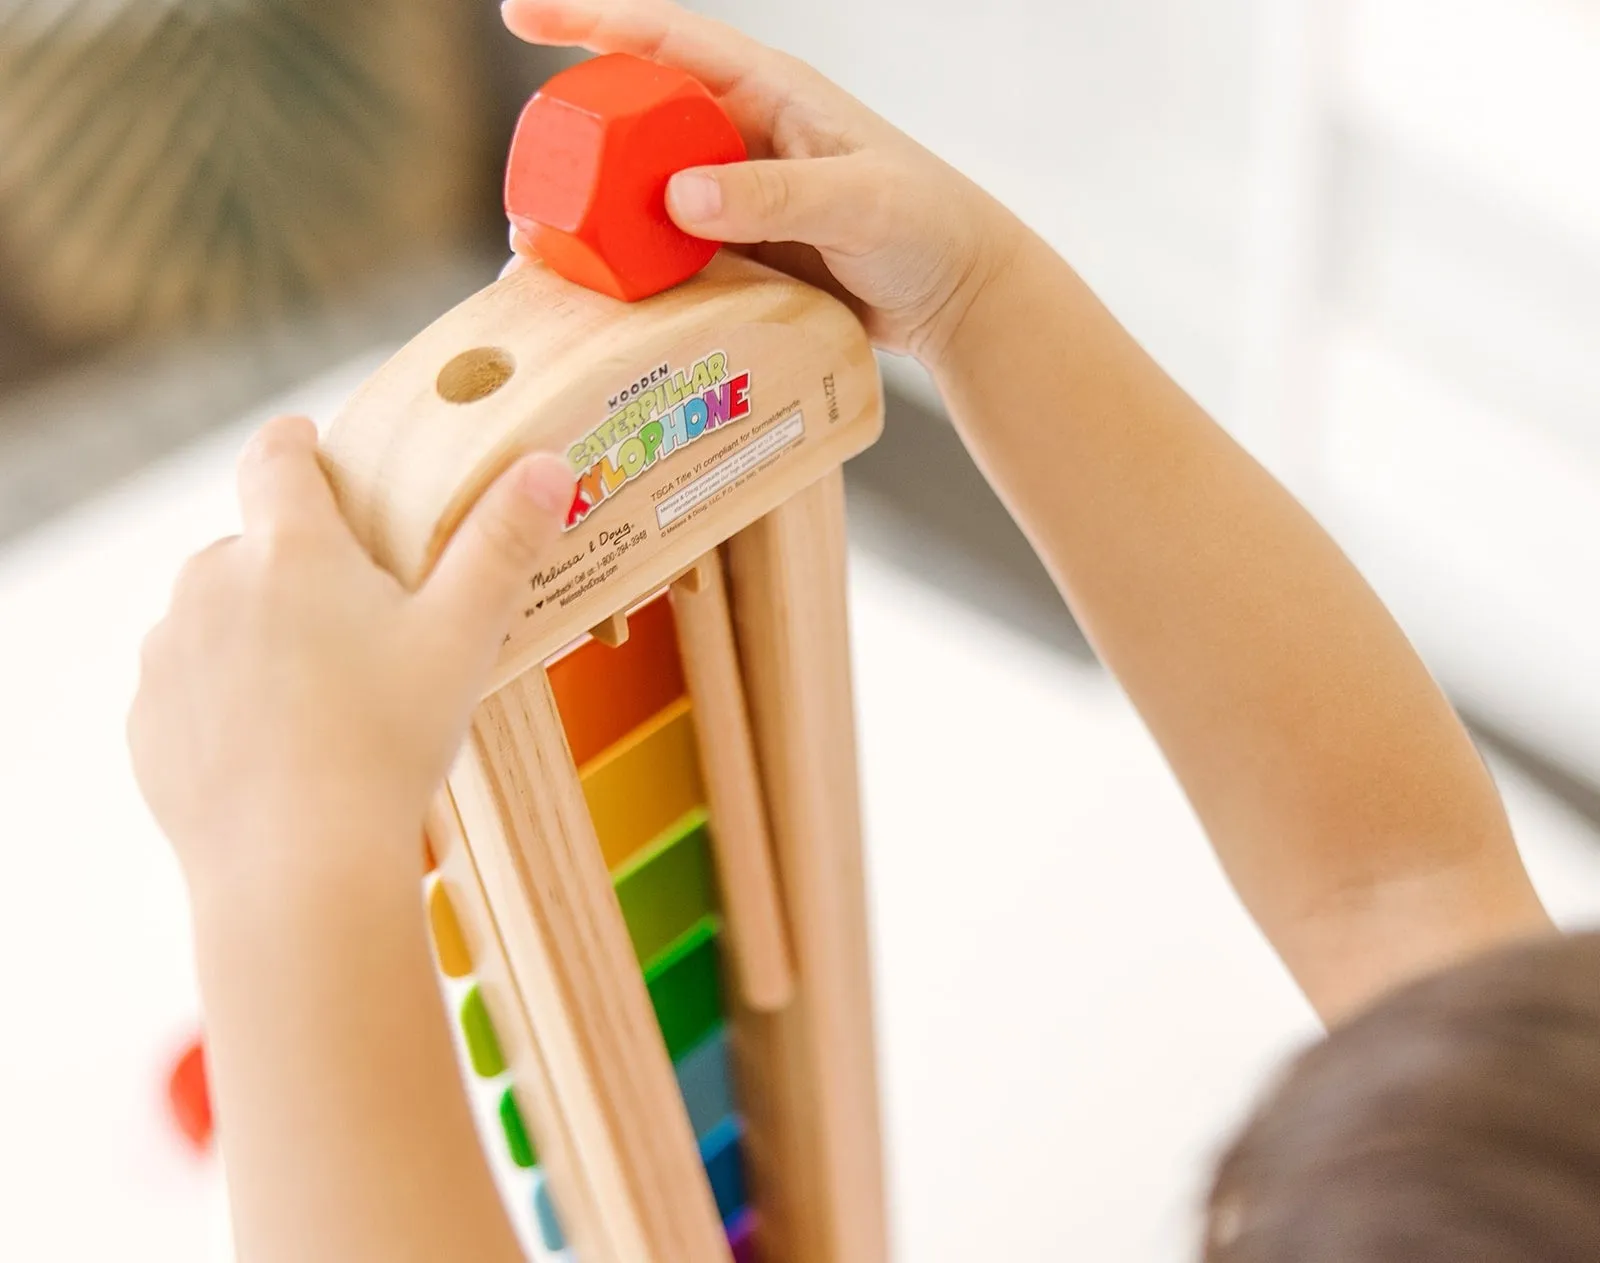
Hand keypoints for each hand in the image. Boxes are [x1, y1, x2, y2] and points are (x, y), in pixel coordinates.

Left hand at [129, 415, 572, 899]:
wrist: (299, 869)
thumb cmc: (389, 743)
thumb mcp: (465, 636)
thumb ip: (504, 543)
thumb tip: (549, 464)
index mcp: (290, 548)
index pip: (277, 456)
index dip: (297, 443)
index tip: (314, 448)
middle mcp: (211, 583)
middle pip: (252, 546)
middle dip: (296, 568)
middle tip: (358, 624)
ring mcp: (170, 653)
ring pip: (217, 616)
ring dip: (257, 633)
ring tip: (321, 698)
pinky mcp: (147, 720)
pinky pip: (189, 686)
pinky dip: (226, 700)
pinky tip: (279, 748)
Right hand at [501, 0, 1024, 363]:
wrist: (958, 296)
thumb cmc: (927, 227)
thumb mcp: (857, 202)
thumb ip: (774, 197)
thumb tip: (677, 196)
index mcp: (771, 93)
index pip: (666, 40)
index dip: (591, 20)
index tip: (518, 13)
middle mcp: (744, 135)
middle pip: (639, 119)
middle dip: (579, 136)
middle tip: (532, 178)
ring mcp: (739, 194)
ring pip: (647, 189)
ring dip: (599, 212)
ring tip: (550, 243)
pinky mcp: (742, 250)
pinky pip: (671, 248)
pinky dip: (635, 263)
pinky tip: (604, 286)